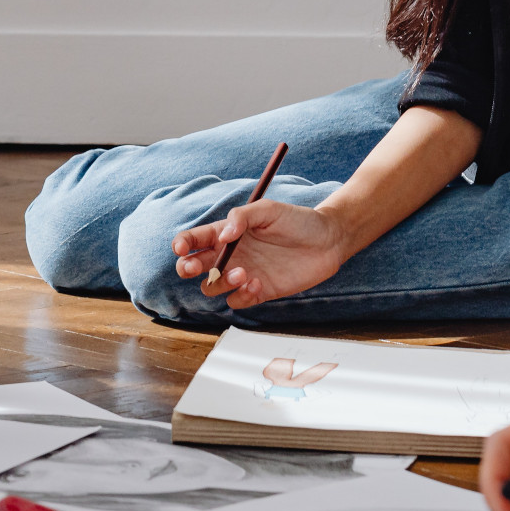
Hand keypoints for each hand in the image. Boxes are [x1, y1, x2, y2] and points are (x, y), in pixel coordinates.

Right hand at [171, 200, 347, 310]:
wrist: (328, 241)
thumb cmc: (297, 220)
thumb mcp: (268, 210)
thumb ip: (241, 217)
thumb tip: (222, 235)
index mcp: (227, 233)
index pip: (195, 239)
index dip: (183, 243)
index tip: (181, 248)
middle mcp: (230, 255)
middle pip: (194, 266)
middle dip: (188, 268)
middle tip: (195, 267)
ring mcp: (243, 274)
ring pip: (212, 287)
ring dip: (220, 283)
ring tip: (242, 272)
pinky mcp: (259, 292)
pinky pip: (237, 301)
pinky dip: (241, 296)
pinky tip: (258, 283)